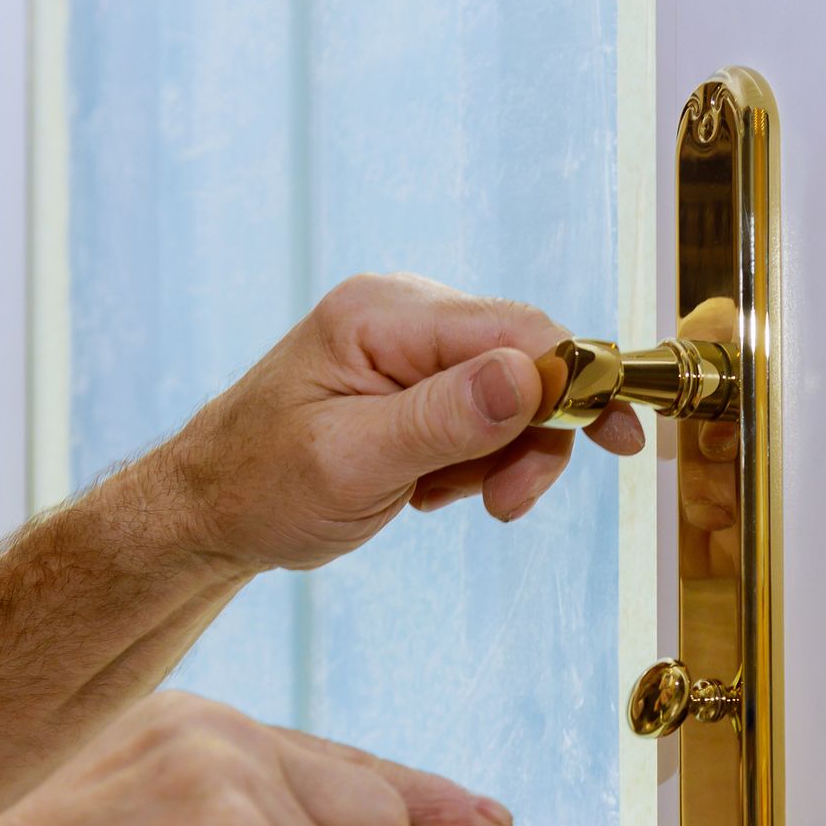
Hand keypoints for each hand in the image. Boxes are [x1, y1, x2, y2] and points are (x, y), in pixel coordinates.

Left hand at [155, 272, 644, 571]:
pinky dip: (475, 458)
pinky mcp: (414, 378)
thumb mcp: (352, 463)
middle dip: (532, 436)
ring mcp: (409, 344)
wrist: (208, 512)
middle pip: (526, 356)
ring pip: (511, 392)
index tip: (616, 441)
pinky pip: (484, 410)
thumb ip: (443, 419)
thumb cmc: (259, 487)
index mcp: (382, 316)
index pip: (517, 328)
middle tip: (506, 503)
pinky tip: (428, 486)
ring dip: (499, 456)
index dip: (577, 382)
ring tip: (440, 498)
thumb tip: (531, 375)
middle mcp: (402, 313)